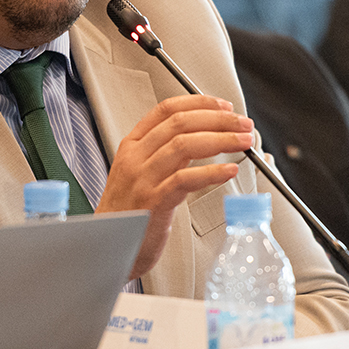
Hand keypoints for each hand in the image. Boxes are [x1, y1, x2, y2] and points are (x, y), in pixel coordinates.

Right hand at [99, 94, 251, 279]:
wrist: (106, 246)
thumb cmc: (128, 212)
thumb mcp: (140, 173)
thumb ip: (165, 154)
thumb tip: (203, 137)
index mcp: (132, 146)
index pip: (166, 110)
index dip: (199, 103)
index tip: (224, 106)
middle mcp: (135, 158)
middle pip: (180, 123)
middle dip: (219, 120)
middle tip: (242, 124)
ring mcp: (142, 179)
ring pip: (185, 145)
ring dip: (221, 140)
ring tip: (242, 142)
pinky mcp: (153, 202)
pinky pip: (185, 179)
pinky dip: (212, 172)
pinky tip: (228, 170)